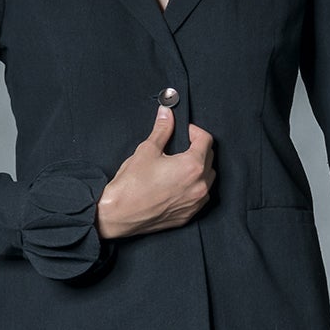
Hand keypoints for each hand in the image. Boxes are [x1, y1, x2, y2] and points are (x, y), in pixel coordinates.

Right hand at [96, 103, 214, 240]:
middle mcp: (199, 186)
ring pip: (208, 179)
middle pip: (210, 158)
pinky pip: (200, 197)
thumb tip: (166, 114)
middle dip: (198, 148)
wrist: (119, 214)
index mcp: (192, 166)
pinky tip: (178, 184)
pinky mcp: (189, 215)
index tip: (184, 131)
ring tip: (179, 166)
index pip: (206, 140)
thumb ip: (162, 130)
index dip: (194, 131)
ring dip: (199, 169)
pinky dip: (194, 187)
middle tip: (181, 146)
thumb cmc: (131, 185)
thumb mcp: (147, 150)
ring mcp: (196, 203)